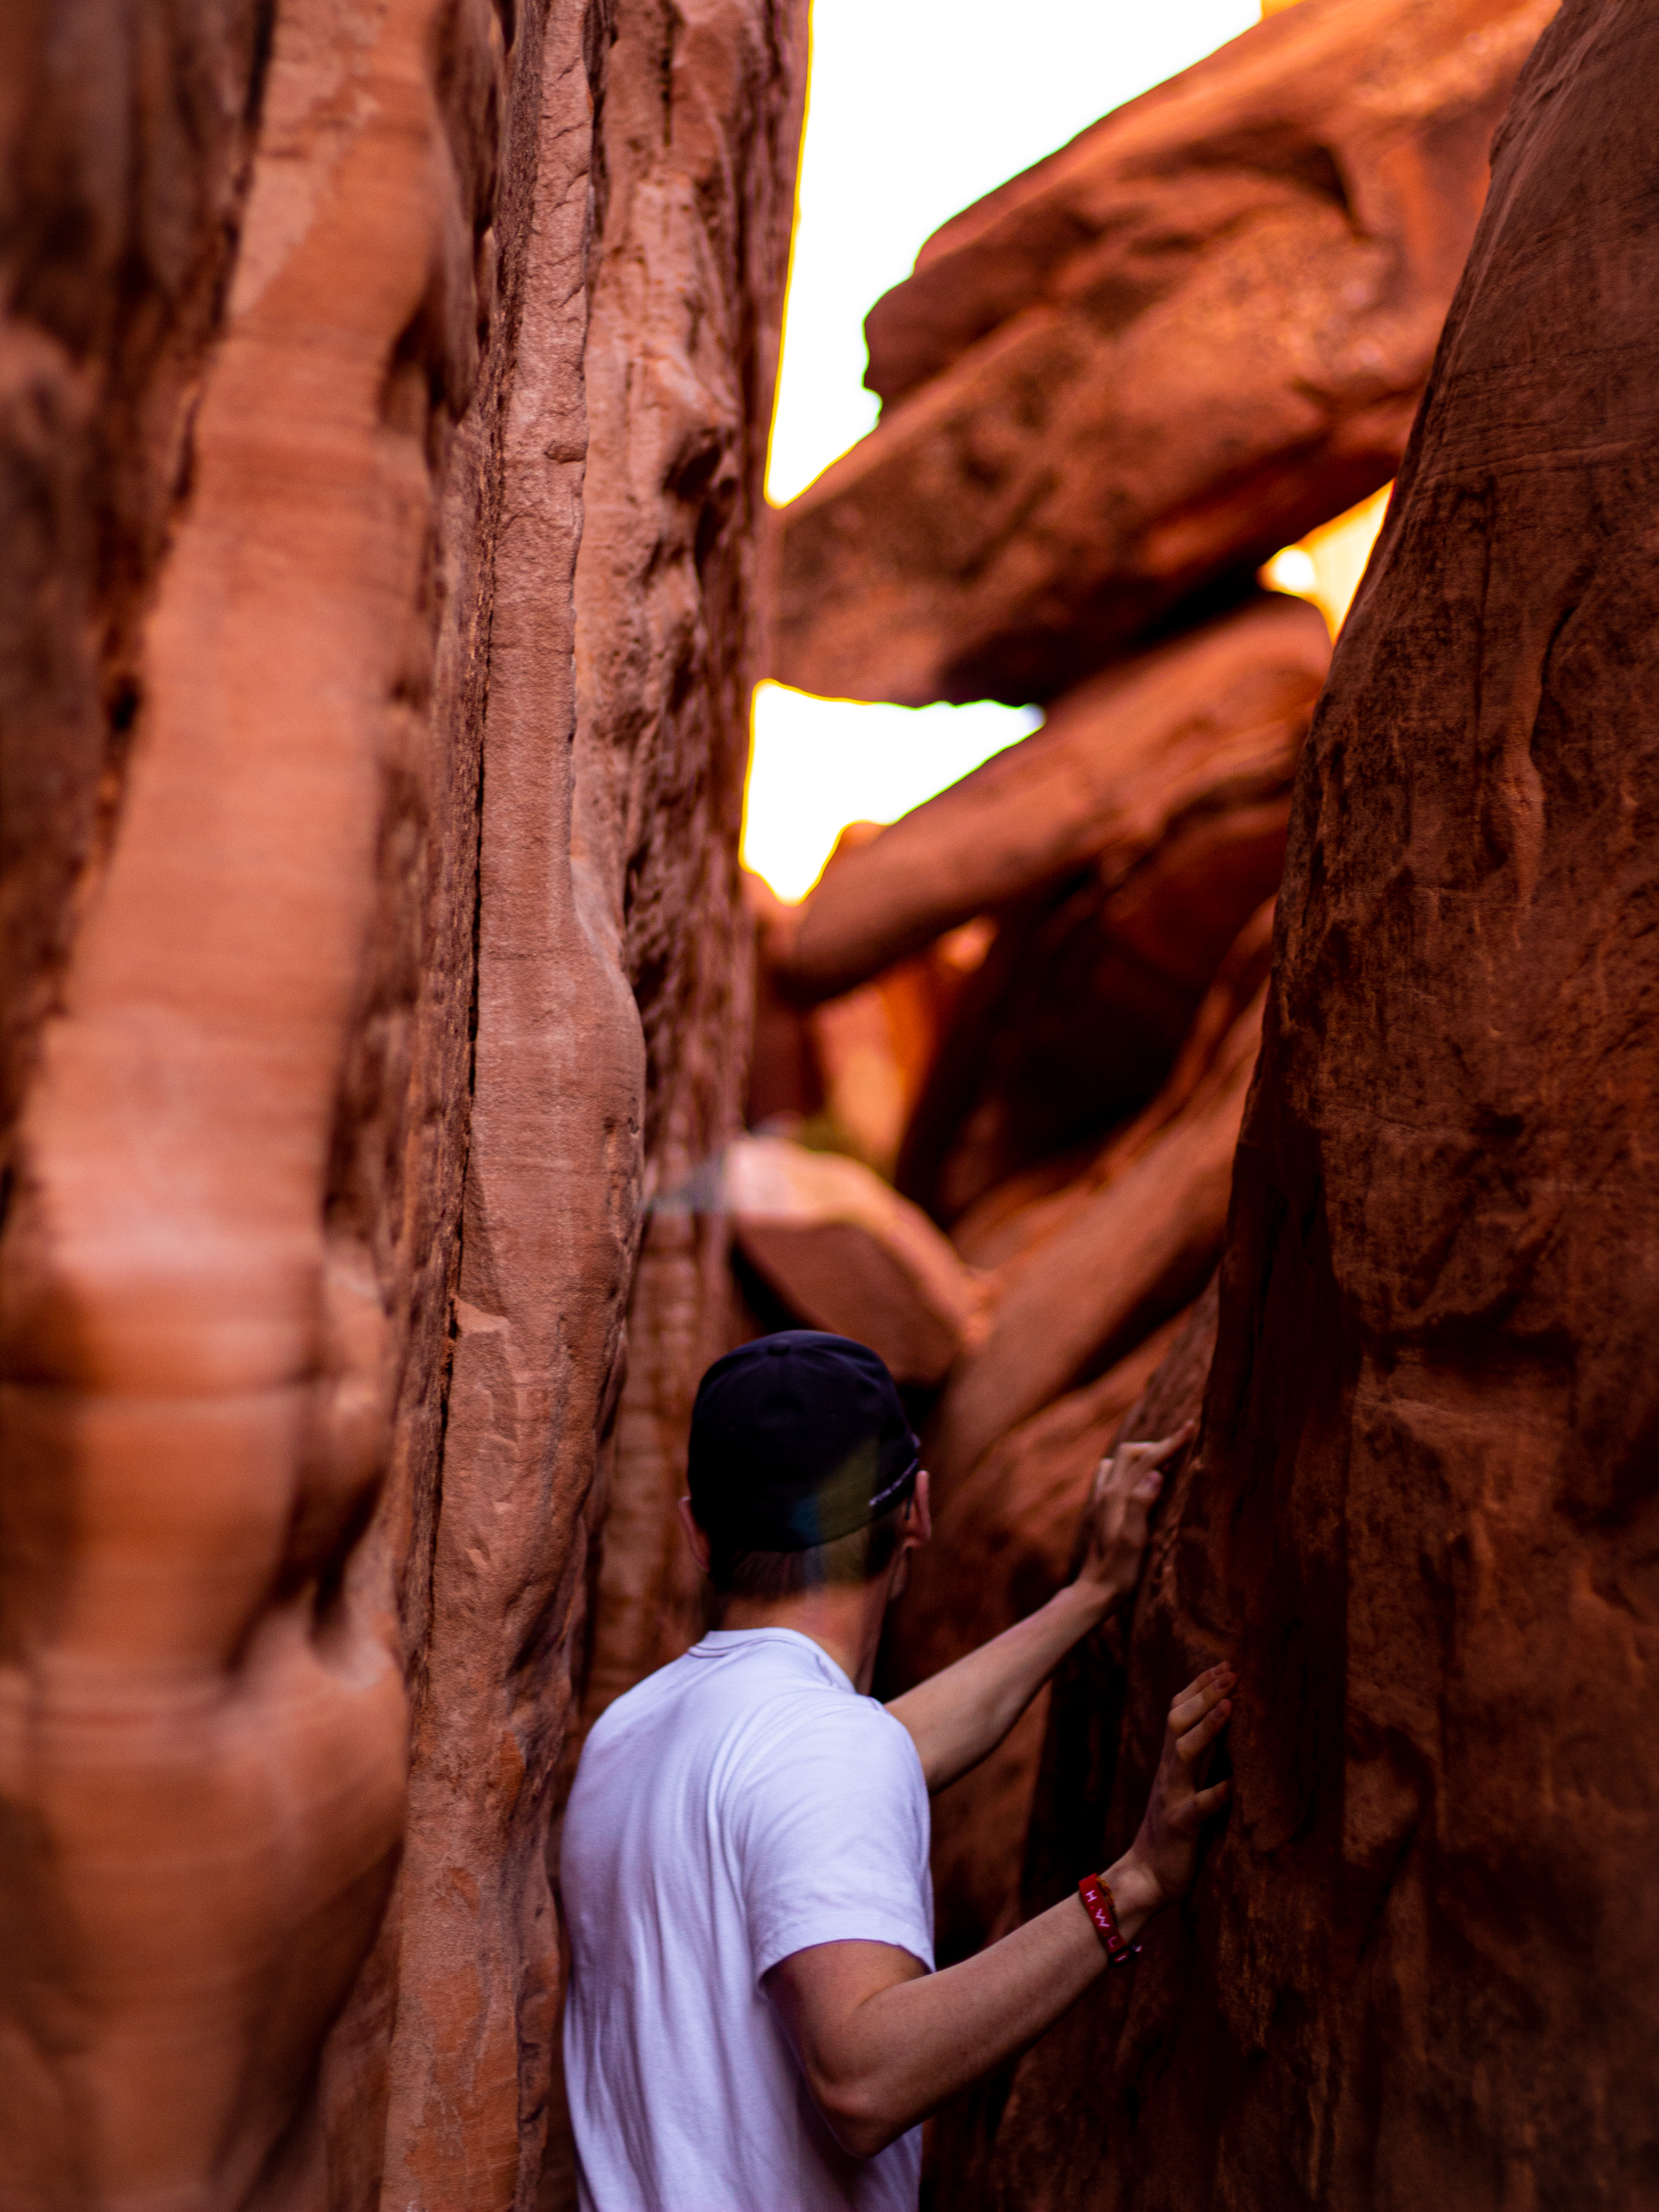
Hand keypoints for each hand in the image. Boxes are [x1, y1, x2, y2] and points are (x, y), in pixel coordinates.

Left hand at [1072, 1424, 1194, 1614]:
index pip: (1147, 1459)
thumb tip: (1156, 1473)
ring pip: (1118, 1462)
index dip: (1170, 1443)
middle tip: (1182, 1446)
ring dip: (1141, 1455)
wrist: (1094, 1592)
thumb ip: (1141, 1505)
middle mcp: (1105, 1493)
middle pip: (1129, 1453)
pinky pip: (1111, 1475)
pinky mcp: (1098, 1510)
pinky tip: (1139, 1481)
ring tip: (1164, 1461)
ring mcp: (1100, 1500)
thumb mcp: (1134, 1541)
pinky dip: (1128, 1469)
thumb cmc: (1119, 1572)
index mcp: (1117, 1496)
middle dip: (1156, 1445)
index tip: (1191, 1428)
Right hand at [1121, 1663, 1234, 1910]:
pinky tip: (1232, 1785)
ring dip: (1207, 1727)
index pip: (1179, 1712)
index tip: (1224, 1663)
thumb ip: (1202, 1760)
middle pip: (1179, 1721)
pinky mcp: (1179, 1828)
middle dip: (1205, 1694)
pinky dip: (1214, 1795)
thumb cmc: (1174, 1832)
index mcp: (1172, 1763)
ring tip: (1230, 1706)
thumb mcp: (1187, 1788)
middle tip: (1232, 1671)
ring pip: (1183, 1753)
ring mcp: (1171, 1798)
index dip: (1199, 1685)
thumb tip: (1230, 1728)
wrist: (1146, 1877)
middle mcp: (1169, 1773)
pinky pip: (1196, 1809)